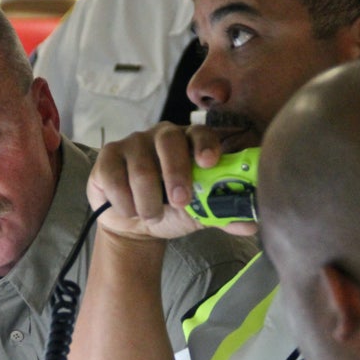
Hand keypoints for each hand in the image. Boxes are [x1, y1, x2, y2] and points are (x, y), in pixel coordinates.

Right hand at [89, 122, 253, 239]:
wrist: (138, 226)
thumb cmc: (173, 210)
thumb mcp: (201, 214)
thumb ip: (225, 214)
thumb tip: (251, 222)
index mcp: (190, 142)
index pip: (200, 133)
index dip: (205, 144)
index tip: (209, 162)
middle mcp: (162, 135)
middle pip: (169, 142)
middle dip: (176, 175)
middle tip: (180, 202)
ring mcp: (132, 143)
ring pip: (141, 169)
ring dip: (149, 203)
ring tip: (153, 215)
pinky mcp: (107, 157)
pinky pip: (114, 178)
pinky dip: (124, 203)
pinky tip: (129, 210)